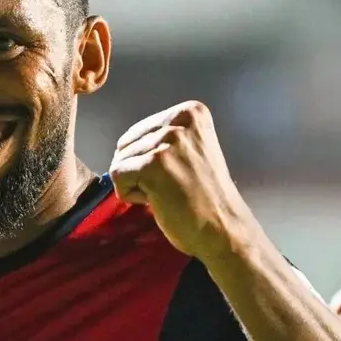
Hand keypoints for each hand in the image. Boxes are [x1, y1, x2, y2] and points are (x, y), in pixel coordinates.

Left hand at [109, 101, 254, 259]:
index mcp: (191, 111)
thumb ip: (163, 138)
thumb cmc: (203, 196)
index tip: (179, 173)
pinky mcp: (154, 163)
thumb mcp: (190, 149)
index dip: (149, 159)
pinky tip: (159, 200)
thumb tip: (123, 144)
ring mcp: (167, 141)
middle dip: (139, 170)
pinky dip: (130, 194)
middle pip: (125, 144)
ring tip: (168, 192)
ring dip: (137, 183)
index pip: (139, 132)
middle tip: (172, 185)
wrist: (223, 229)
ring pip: (119, 161)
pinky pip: (116, 176)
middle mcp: (179, 120)